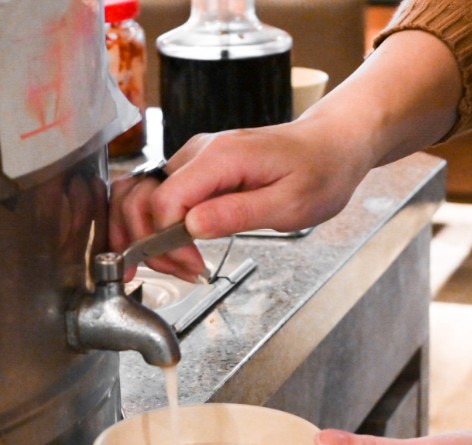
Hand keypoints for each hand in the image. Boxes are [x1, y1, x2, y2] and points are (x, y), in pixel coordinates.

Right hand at [108, 117, 371, 279]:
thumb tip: (191, 226)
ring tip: (177, 264)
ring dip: (145, 234)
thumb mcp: (290, 204)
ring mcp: (194, 159)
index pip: (164, 199)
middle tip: (182, 272)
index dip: (169, 241)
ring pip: (141, 197)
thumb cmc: (319, 171)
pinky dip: (156, 225)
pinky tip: (174, 248)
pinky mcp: (196, 170)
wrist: (331, 145)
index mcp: (220, 157)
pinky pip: (159, 196)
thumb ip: (238, 213)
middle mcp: (198, 152)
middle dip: (148, 242)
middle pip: (140, 197)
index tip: (194, 266)